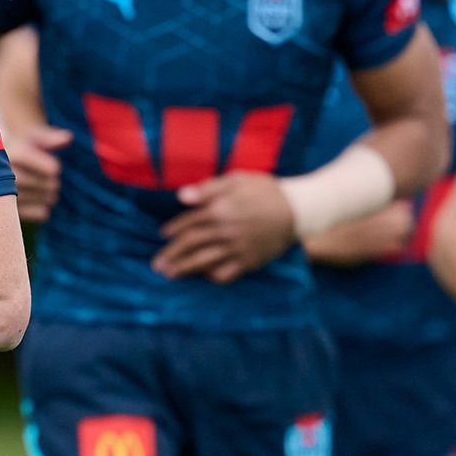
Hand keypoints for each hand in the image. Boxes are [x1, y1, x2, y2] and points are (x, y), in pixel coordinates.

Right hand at [6, 125, 71, 221]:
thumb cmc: (17, 149)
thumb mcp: (31, 137)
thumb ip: (50, 138)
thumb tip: (68, 138)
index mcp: (14, 155)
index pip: (52, 169)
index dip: (52, 166)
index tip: (41, 164)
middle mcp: (8, 177)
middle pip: (51, 185)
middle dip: (50, 180)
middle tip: (37, 176)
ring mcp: (6, 197)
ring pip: (48, 199)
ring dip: (47, 193)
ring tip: (33, 186)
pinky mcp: (10, 213)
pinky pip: (42, 213)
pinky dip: (41, 207)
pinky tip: (30, 199)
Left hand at [153, 171, 295, 283]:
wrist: (299, 209)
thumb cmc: (265, 190)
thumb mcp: (237, 179)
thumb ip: (208, 188)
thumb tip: (181, 196)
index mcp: (221, 209)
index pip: (189, 222)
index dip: (174, 228)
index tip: (162, 235)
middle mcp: (227, 230)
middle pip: (192, 244)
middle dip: (172, 254)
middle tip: (157, 265)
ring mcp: (239, 248)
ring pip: (205, 261)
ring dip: (185, 269)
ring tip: (170, 274)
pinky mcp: (251, 260)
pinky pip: (228, 273)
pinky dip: (213, 276)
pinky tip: (204, 277)